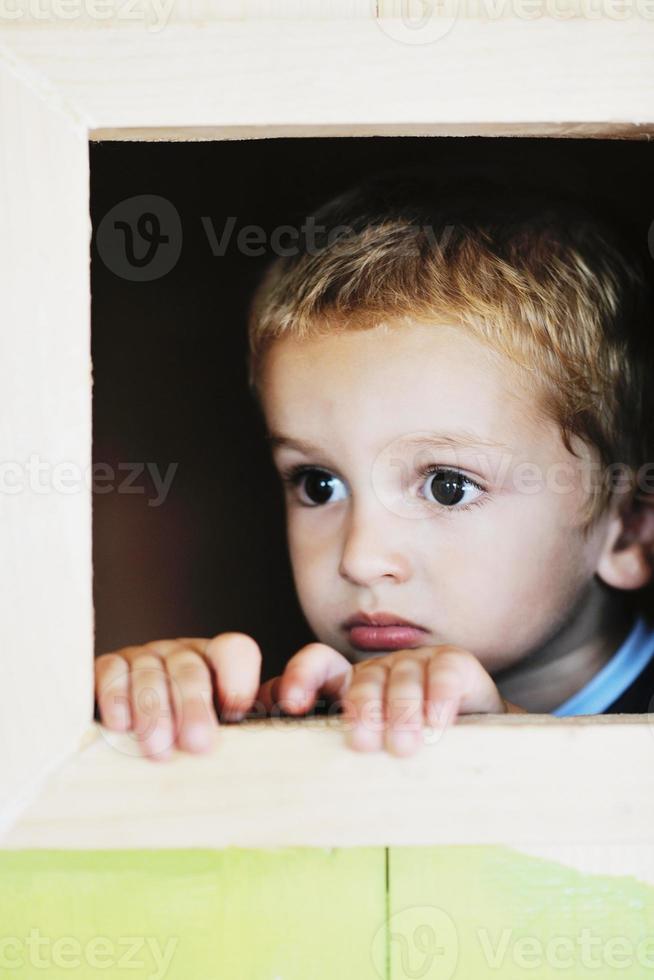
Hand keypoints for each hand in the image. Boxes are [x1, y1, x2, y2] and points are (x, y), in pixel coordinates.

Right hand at [94, 633, 262, 760]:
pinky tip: (120, 725)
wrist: (134, 746)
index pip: (235, 651)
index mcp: (218, 661)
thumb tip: (290, 711)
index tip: (236, 713)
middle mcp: (182, 653)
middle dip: (194, 706)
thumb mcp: (228, 731)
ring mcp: (144, 656)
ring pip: (150, 671)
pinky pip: (110, 670)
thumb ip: (257, 721)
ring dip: (154, 711)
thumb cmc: (192, 743)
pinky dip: (115, 696)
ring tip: (158, 750)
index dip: (237, 679)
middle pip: (190, 667)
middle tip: (198, 745)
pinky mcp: (108, 666)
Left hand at [264, 643, 526, 755]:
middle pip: (363, 678)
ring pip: (402, 676)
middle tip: (365, 744)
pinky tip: (438, 724)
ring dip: (401, 711)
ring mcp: (417, 662)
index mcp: (353, 685)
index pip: (318, 664)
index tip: (292, 704)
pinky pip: (443, 672)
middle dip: (361, 709)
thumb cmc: (415, 755)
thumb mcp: (376, 756)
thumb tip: (298, 782)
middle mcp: (382, 670)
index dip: (301, 676)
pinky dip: (439, 698)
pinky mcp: (454, 663)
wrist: (482, 748)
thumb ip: (343, 756)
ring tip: (404, 747)